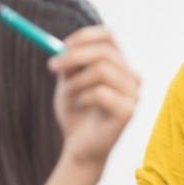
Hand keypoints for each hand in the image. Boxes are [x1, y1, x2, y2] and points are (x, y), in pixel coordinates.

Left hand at [48, 26, 140, 170]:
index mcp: (119, 65)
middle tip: (51, 66)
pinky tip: (80, 107)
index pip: (109, 36)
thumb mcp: (68, 82)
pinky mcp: (128, 112)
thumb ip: (69, 63)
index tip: (62, 46)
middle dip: (73, 57)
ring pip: (101, 70)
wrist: (80, 148)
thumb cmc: (76, 114)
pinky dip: (82, 97)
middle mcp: (131, 77)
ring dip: (76, 80)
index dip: (85, 37)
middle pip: (105, 51)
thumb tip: (63, 46)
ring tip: (67, 94)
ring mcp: (133, 95)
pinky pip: (100, 93)